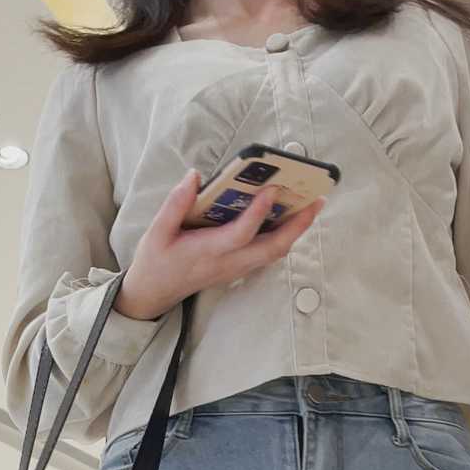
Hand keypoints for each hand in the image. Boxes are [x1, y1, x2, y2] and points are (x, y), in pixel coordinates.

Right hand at [116, 170, 324, 322]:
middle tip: (316, 199)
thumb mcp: (157, 231)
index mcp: (207, 252)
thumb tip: (194, 176)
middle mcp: (228, 263)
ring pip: (274, 253)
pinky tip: (291, 218)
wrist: (154, 293)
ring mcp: (236, 269)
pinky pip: (268, 254)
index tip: (272, 189)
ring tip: (311, 204)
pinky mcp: (238, 269)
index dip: (257, 213)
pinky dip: (284, 236)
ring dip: (295, 231)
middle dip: (297, 225)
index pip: (240, 234)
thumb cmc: (155, 261)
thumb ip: (175, 203)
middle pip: (271, 248)